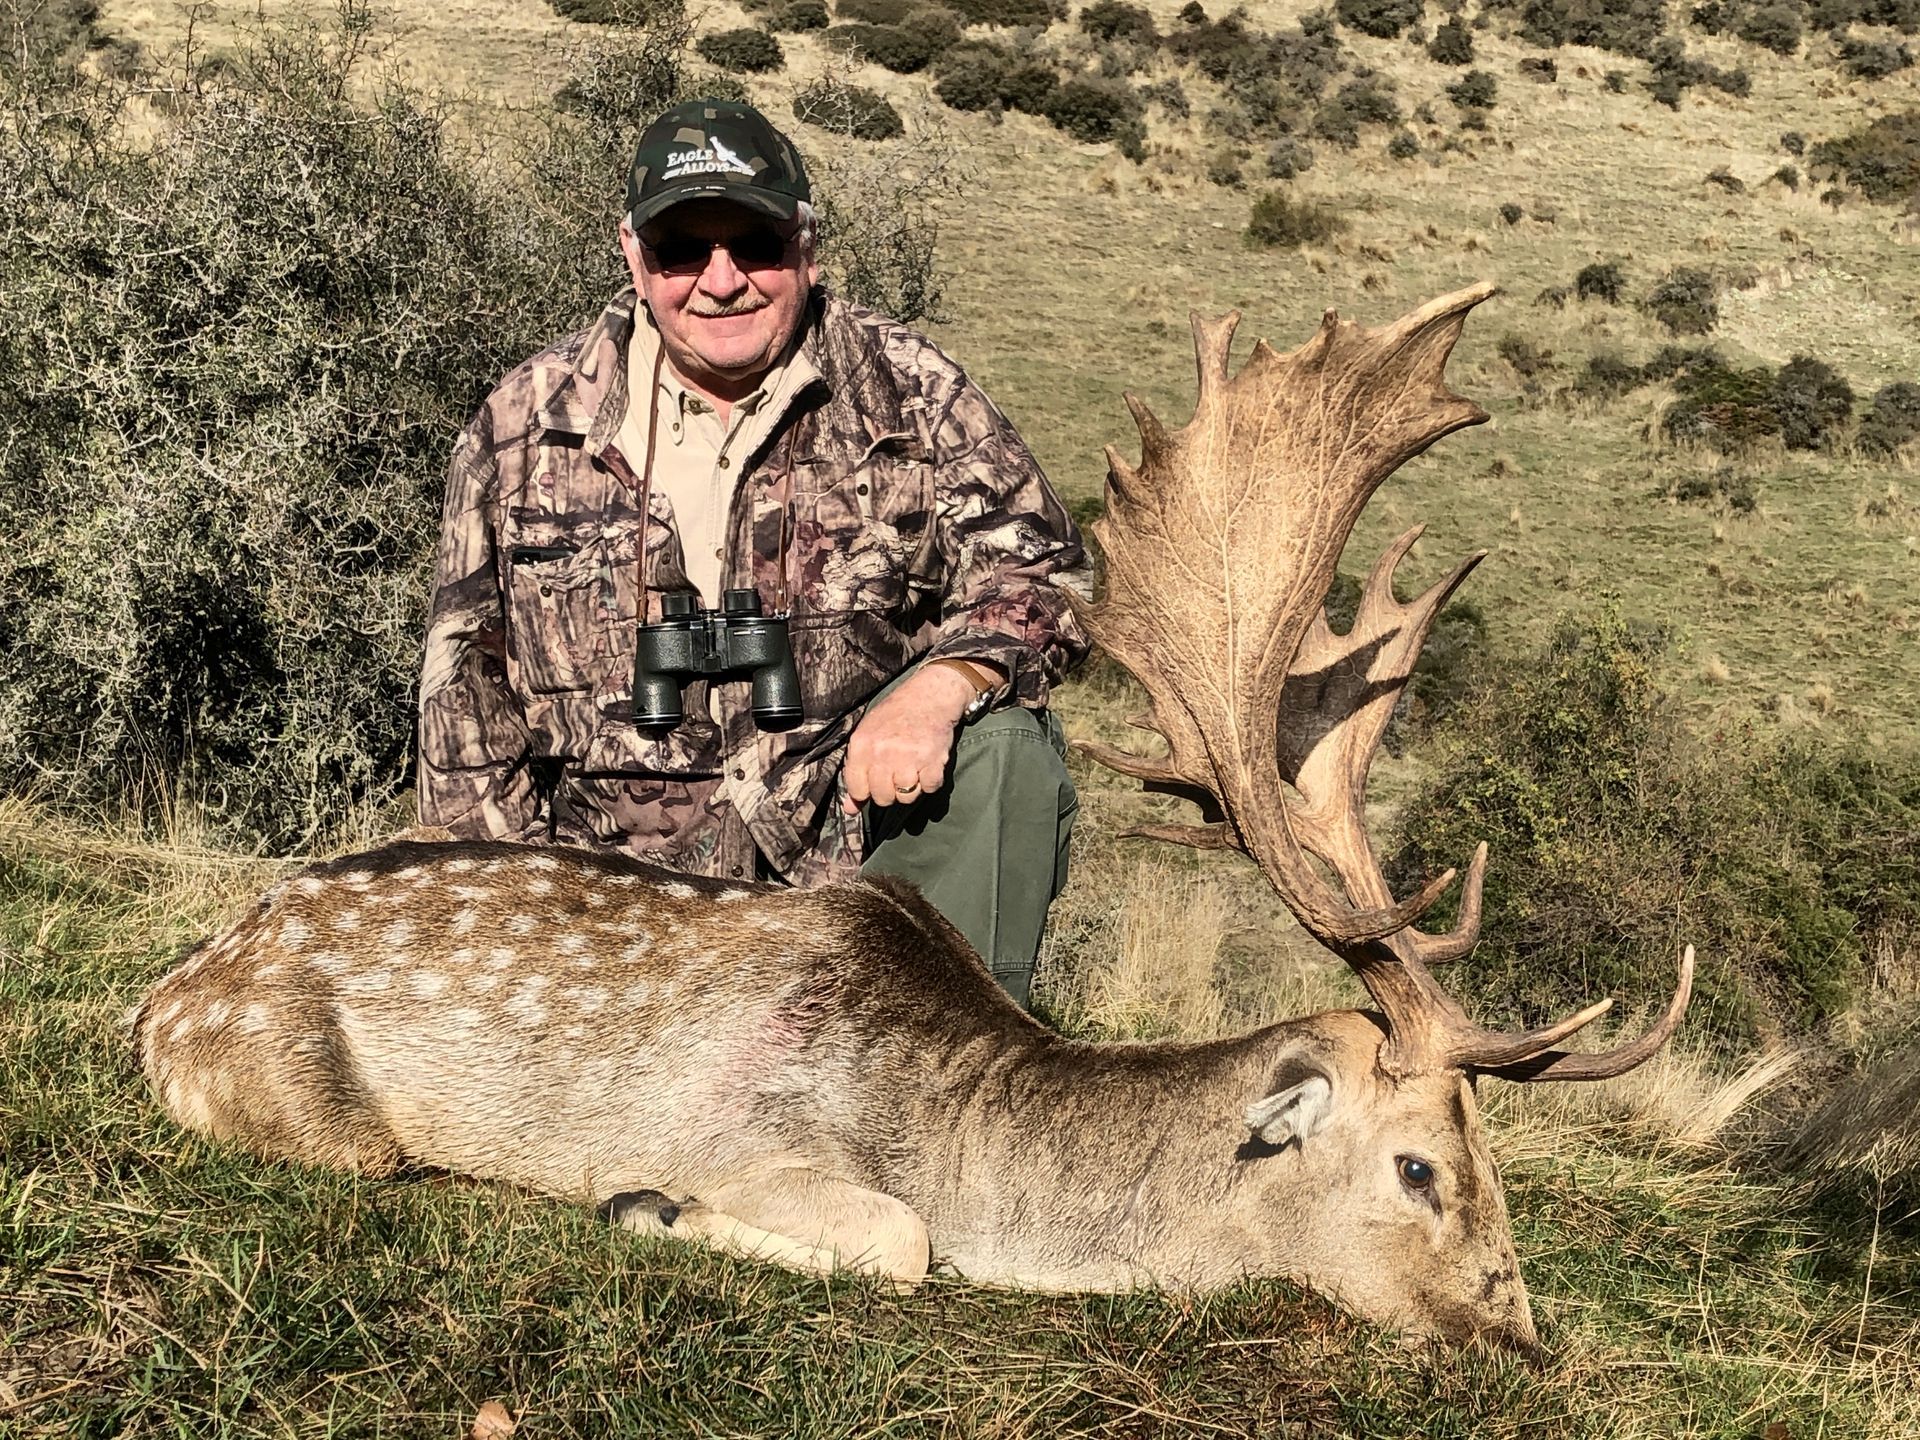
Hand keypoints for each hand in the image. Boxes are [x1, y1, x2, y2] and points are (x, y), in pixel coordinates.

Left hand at [840, 662, 995, 813]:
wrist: (930, 696)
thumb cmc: (896, 715)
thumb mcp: (868, 737)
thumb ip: (856, 772)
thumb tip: (850, 809)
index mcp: (862, 745)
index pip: (857, 789)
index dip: (866, 792)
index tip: (874, 783)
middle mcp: (883, 753)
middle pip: (882, 798)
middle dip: (890, 791)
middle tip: (896, 772)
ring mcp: (909, 758)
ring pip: (906, 797)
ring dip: (911, 787)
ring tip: (913, 767)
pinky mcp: (933, 761)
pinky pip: (929, 788)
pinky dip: (930, 781)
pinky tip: (927, 765)